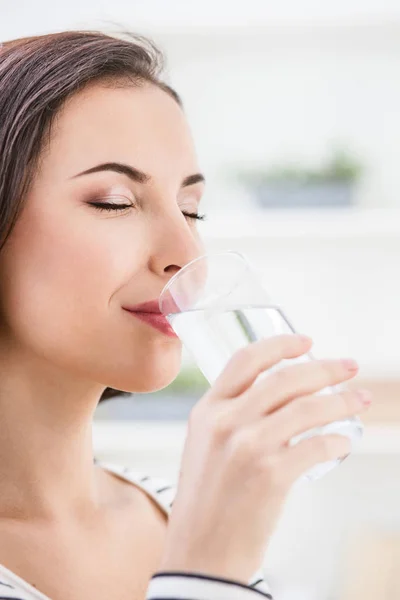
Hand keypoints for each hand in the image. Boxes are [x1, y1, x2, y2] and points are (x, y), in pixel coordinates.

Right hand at [159, 334, 370, 583]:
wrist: (199, 553)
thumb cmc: (206, 500)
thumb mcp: (204, 446)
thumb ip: (231, 416)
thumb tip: (280, 396)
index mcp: (207, 410)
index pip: (245, 360)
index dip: (280, 344)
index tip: (307, 341)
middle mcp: (225, 422)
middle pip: (285, 378)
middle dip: (325, 368)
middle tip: (350, 367)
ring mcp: (248, 447)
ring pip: (307, 407)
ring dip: (342, 401)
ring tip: (360, 400)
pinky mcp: (271, 476)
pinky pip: (317, 445)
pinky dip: (337, 441)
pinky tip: (344, 442)